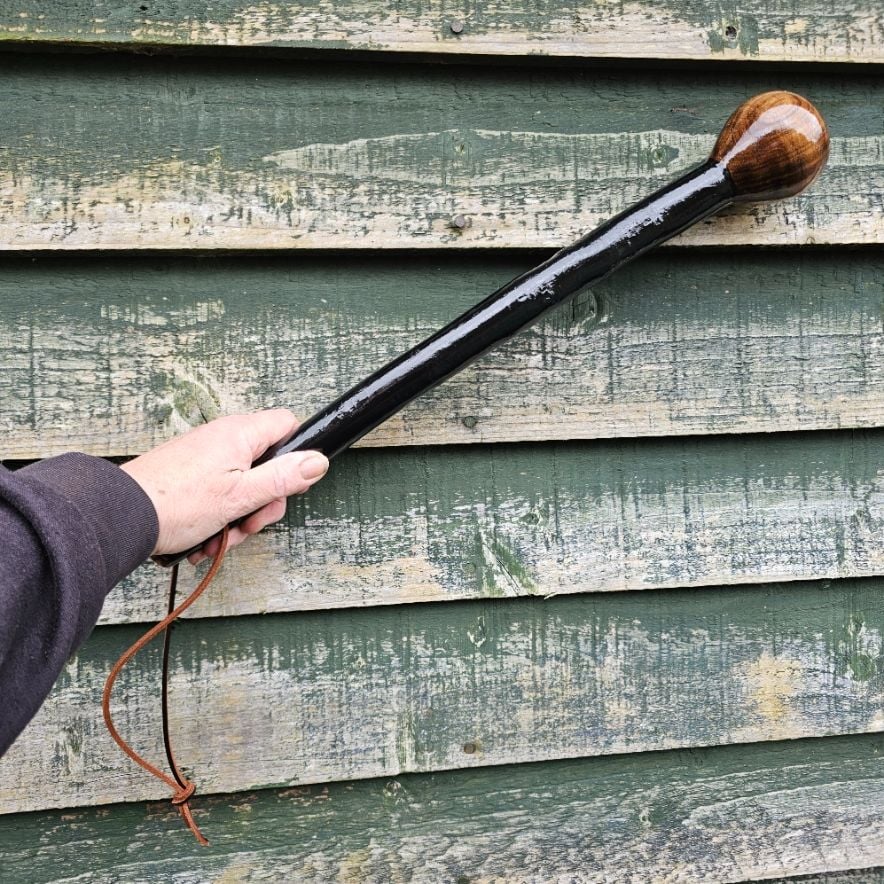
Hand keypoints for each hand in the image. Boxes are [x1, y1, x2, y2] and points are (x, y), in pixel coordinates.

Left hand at [120, 409, 328, 564]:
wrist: (120, 517)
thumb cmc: (177, 504)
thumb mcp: (242, 495)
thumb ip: (284, 477)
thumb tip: (317, 461)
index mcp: (240, 434)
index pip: (287, 425)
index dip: (296, 455)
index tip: (287, 486)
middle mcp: (222, 438)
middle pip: (266, 463)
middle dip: (264, 501)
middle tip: (250, 524)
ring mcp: (203, 456)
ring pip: (242, 485)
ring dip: (239, 517)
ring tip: (221, 541)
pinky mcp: (188, 474)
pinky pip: (217, 493)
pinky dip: (217, 518)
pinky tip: (205, 541)